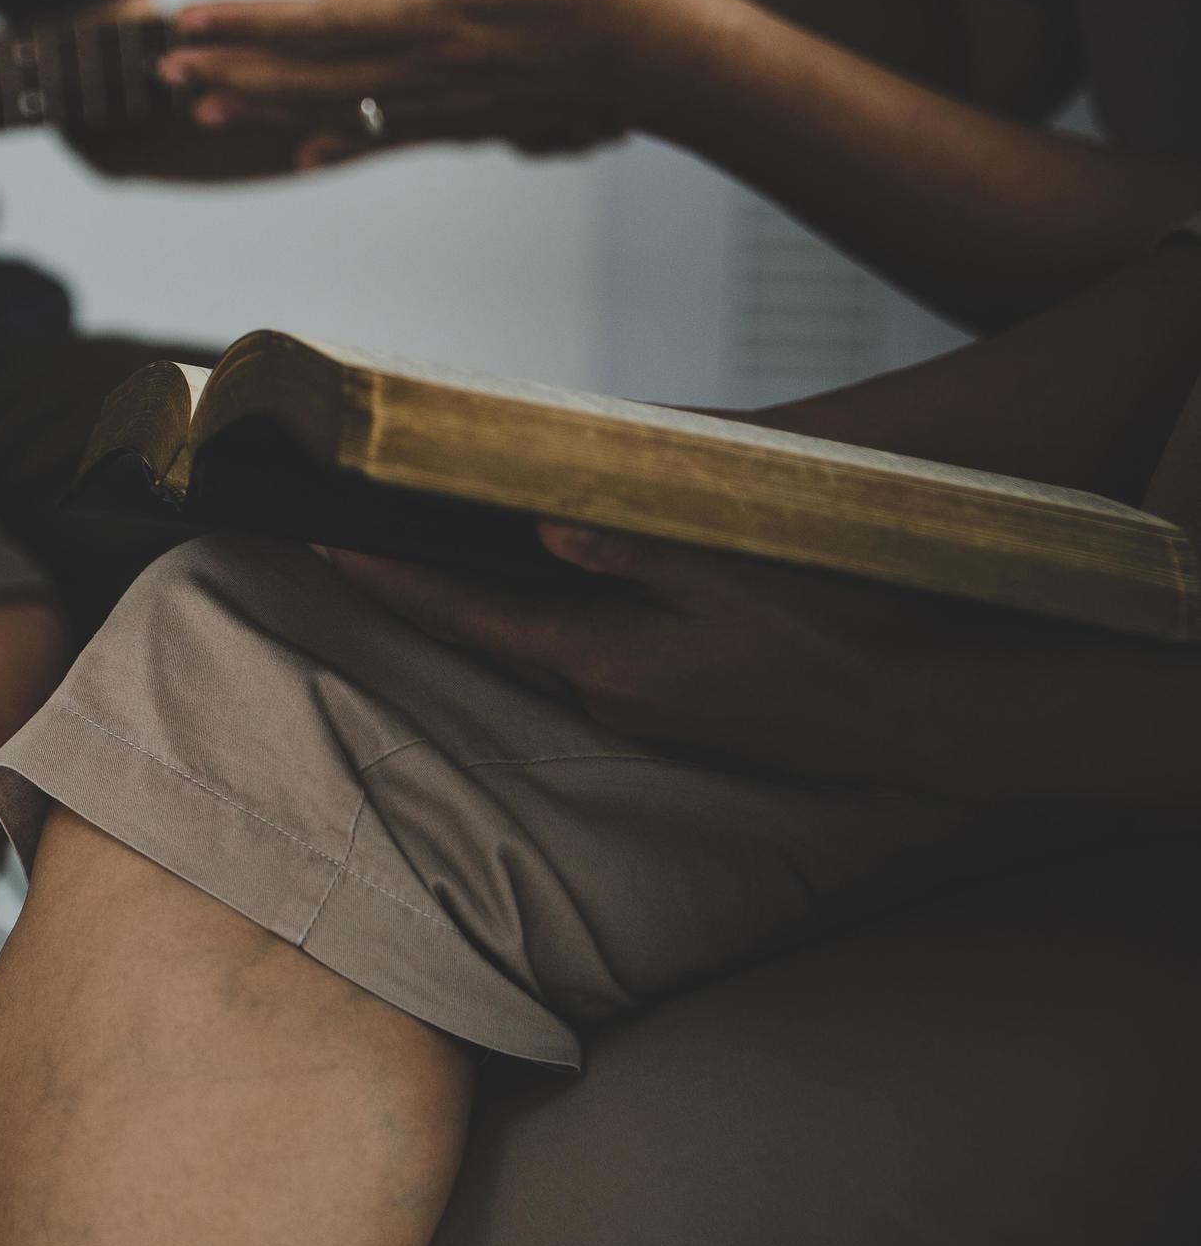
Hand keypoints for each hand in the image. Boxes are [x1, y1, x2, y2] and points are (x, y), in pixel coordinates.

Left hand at [162, 0, 715, 165]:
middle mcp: (428, 68)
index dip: (246, 21)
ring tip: (206, 108)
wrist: (680, 62)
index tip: (188, 21)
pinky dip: (342, 139)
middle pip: (307, 74)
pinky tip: (304, 152)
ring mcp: (448, 102)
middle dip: (233, 70)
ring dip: (268, 106)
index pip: (315, 19)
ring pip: (338, 108)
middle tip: (167, 71)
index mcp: (433, 13)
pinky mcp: (475, 120)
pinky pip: (392, 133)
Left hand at [323, 523, 1069, 792]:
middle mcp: (608, 696)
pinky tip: (532, 586)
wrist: (919, 717)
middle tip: (347, 538)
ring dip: (475, 606)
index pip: (469, 617)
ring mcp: (640, 711)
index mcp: (606, 661)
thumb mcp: (732, 575)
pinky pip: (581, 656)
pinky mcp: (671, 711)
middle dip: (414, 587)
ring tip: (418, 550)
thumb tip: (546, 528)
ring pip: (532, 647)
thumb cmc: (834, 640)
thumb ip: (634, 551)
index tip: (326, 544)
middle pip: (483, 634)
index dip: (391, 580)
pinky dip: (538, 621)